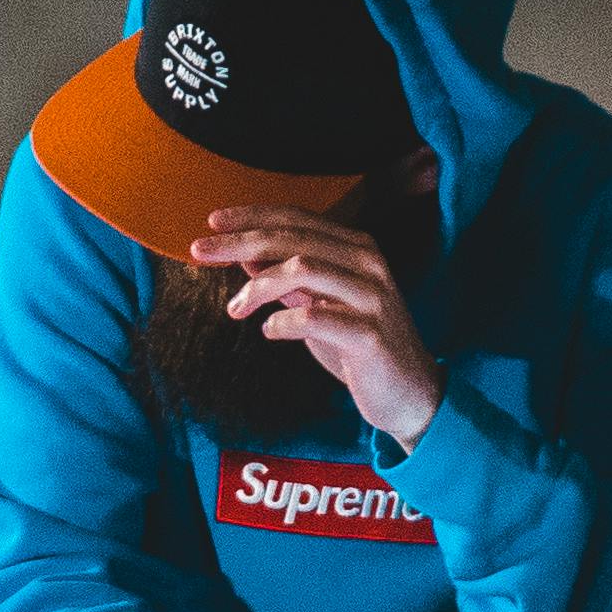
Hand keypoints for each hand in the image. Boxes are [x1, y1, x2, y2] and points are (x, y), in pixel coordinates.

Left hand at [194, 204, 440, 441]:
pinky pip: (315, 318)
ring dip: (258, 286)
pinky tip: (269, 331)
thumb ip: (289, 280)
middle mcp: (368, 263)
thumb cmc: (359, 348)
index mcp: (357, 249)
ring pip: (303, 269)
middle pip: (294, 238)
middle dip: (241, 242)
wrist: (411, 395)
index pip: (297, 219)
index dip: (253, 216)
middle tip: (200, 251)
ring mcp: (372, 297)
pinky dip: (283, 322)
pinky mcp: (370, 334)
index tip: (214, 222)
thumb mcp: (319, 306)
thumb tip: (245, 255)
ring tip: (235, 308)